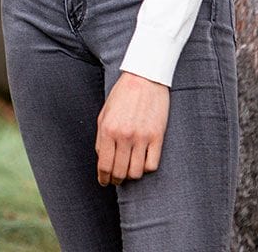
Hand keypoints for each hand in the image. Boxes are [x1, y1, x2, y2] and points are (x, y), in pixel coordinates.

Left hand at [95, 71, 169, 186]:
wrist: (145, 77)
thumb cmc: (123, 94)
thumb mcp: (105, 113)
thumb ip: (101, 137)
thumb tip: (102, 160)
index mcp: (108, 129)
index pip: (104, 165)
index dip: (103, 178)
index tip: (105, 181)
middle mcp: (124, 136)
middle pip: (120, 172)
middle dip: (116, 180)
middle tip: (117, 179)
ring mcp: (142, 137)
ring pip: (136, 172)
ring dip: (131, 174)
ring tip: (130, 169)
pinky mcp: (157, 136)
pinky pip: (152, 165)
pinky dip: (146, 167)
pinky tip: (143, 161)